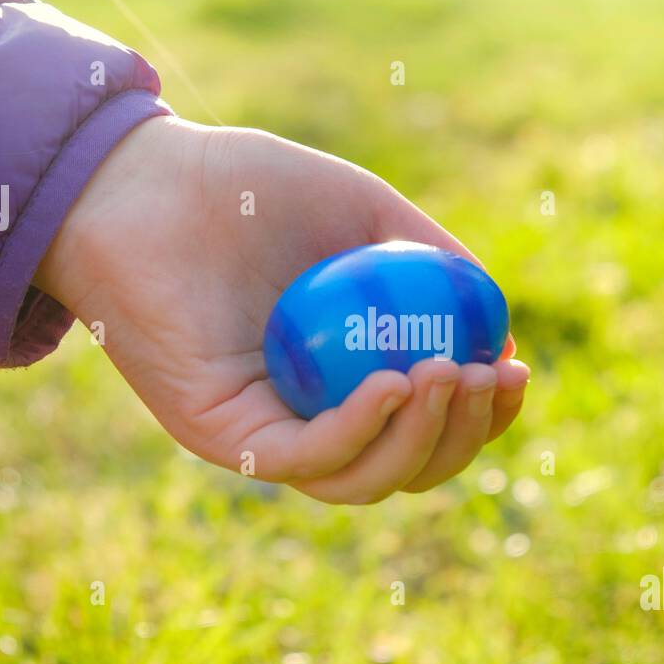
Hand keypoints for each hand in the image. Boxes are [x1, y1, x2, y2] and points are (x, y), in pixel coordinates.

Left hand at [35, 116, 529, 502]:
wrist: (146, 182)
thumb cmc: (250, 190)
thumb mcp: (365, 214)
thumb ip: (431, 262)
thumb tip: (499, 323)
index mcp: (344, 380)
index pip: (426, 425)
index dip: (483, 415)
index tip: (517, 370)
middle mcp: (307, 418)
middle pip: (406, 467)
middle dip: (464, 436)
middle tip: (490, 377)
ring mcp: (265, 434)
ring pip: (362, 481)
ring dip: (423, 440)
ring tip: (449, 372)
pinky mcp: (224, 438)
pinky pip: (305, 460)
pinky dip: (362, 432)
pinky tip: (397, 383)